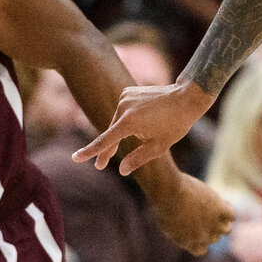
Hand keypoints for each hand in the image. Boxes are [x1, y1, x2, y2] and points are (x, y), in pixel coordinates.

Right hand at [74, 81, 214, 175]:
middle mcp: (123, 107)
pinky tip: (146, 118)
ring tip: (149, 130)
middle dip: (109, 149)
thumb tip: (121, 170)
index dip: (90, 152)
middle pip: (111, 133)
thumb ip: (138, 159)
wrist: (186, 98)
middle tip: (100, 166)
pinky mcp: (128, 91)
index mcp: (129, 122)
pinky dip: (128, 118)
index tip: (75, 158)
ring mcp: (125, 97)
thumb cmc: (175, 124)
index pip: (105, 141)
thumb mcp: (158, 147)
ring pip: (117, 122)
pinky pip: (123, 110)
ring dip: (124, 131)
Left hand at [152, 172, 235, 255]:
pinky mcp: (220, 209)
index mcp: (189, 243)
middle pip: (215, 237)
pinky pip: (233, 215)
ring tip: (213, 209)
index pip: (202, 250)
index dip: (200, 239)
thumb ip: (179, 234)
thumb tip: (188, 233)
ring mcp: (213, 224)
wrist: (168, 192)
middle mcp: (203, 237)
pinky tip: (220, 203)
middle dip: (209, 226)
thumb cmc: (164, 205)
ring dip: (222, 221)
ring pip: (228, 230)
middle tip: (200, 210)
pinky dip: (228, 209)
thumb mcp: (167, 224)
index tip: (195, 228)